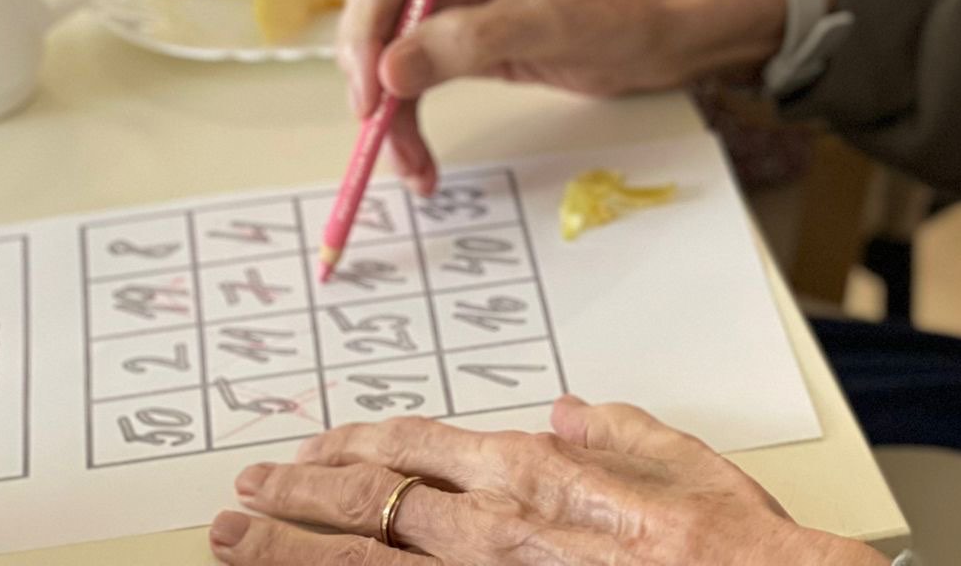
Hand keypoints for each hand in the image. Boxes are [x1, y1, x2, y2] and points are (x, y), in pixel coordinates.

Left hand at [213, 398, 875, 565]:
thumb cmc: (728, 545)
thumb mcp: (678, 460)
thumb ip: (615, 429)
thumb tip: (570, 409)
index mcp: (533, 472)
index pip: (417, 446)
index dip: (352, 445)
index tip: (310, 449)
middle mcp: (494, 531)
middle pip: (368, 507)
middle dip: (295, 499)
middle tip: (240, 496)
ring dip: (289, 553)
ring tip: (232, 543)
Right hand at [337, 0, 793, 191]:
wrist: (677, 27)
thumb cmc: (628, 5)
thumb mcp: (554, 18)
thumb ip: (472, 38)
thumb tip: (393, 67)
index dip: (363, 33)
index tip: (370, 94)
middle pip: (379, 17)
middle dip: (372, 82)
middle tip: (381, 140)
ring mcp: (462, 3)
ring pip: (394, 57)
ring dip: (392, 114)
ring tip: (412, 169)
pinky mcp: (473, 42)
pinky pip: (421, 79)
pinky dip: (413, 119)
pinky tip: (421, 159)